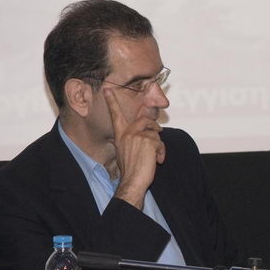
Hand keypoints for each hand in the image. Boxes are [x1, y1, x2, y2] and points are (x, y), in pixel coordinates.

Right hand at [104, 87, 165, 207]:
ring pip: (155, 133)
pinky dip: (162, 152)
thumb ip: (131, 139)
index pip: (115, 115)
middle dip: (154, 127)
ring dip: (159, 145)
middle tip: (158, 134)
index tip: (107, 88)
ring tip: (154, 157)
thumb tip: (145, 132)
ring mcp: (137, 136)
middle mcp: (127, 133)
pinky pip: (161, 142)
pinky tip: (157, 161)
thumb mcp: (125, 151)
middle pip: (144, 120)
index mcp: (120, 135)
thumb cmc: (130, 169)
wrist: (132, 181)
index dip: (112, 101)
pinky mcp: (148, 140)